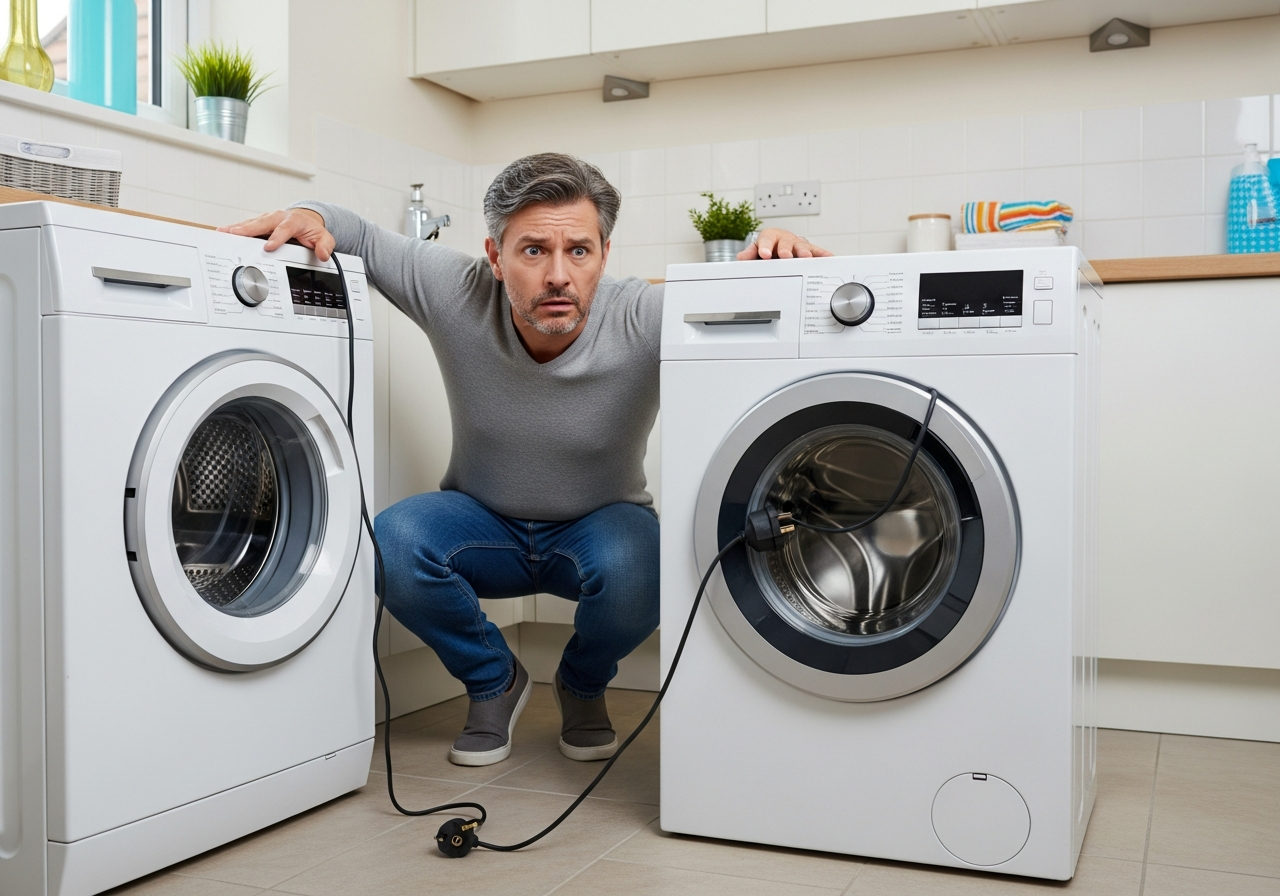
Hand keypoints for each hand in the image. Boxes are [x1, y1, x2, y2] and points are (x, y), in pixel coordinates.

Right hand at [218, 208, 334, 259]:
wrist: (306, 220)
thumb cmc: (312, 229)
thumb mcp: (324, 237)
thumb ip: (325, 246)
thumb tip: (323, 254)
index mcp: (294, 221)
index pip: (284, 229)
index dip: (276, 237)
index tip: (269, 246)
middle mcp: (278, 217)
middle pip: (262, 222)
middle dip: (248, 229)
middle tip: (235, 234)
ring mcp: (267, 219)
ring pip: (251, 223)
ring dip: (237, 228)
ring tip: (223, 232)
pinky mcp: (260, 223)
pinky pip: (247, 226)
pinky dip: (235, 229)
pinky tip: (223, 232)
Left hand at [738, 228, 832, 259]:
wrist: (780, 246)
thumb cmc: (768, 248)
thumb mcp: (757, 250)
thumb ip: (750, 254)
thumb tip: (741, 257)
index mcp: (770, 237)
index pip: (767, 239)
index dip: (765, 247)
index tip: (764, 254)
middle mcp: (785, 238)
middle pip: (786, 242)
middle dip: (786, 249)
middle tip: (785, 255)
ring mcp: (797, 244)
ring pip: (801, 246)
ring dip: (804, 251)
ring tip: (806, 257)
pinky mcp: (809, 249)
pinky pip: (817, 251)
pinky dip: (822, 254)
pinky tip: (828, 257)